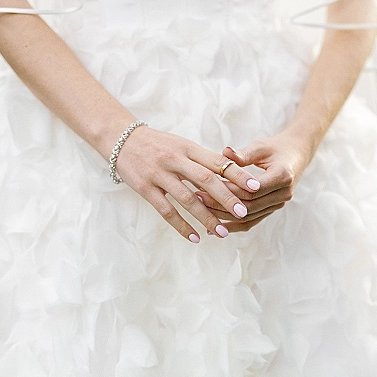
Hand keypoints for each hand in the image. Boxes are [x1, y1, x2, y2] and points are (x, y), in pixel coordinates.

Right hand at [115, 126, 261, 241]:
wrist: (121, 139)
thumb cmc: (158, 145)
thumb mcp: (182, 145)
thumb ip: (203, 160)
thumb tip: (232, 176)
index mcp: (188, 148)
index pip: (218, 162)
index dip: (238, 175)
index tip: (256, 187)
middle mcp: (175, 160)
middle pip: (206, 180)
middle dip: (227, 198)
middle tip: (244, 213)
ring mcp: (159, 175)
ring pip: (187, 199)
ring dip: (207, 217)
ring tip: (222, 232)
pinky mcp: (145, 188)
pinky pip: (166, 211)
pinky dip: (182, 225)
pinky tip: (195, 237)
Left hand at [195, 130, 313, 232]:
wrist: (296, 155)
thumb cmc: (277, 147)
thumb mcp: (261, 146)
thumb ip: (243, 154)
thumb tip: (225, 153)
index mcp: (282, 176)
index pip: (251, 189)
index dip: (228, 189)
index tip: (205, 184)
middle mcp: (283, 194)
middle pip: (248, 206)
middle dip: (221, 204)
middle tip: (197, 198)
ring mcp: (278, 205)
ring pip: (249, 218)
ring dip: (224, 217)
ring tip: (201, 212)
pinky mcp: (272, 210)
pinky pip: (252, 222)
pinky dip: (233, 226)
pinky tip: (214, 228)